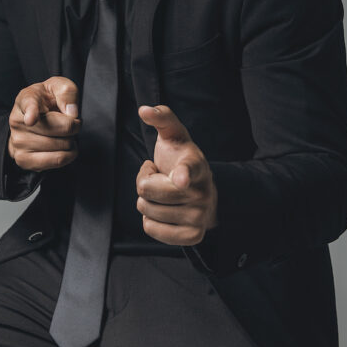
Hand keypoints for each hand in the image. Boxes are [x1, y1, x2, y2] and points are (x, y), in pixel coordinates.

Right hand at [8, 77, 80, 171]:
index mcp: (26, 99)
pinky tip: (63, 146)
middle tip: (67, 121)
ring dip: (71, 140)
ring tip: (61, 134)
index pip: (29, 105)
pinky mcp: (24, 160)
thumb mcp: (58, 87)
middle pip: (62, 128)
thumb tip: (71, 113)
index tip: (31, 119)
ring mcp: (19, 142)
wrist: (29, 120)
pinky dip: (69, 155)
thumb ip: (67, 92)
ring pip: (63, 145)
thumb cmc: (46, 102)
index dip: (32, 112)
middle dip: (74, 125)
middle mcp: (18, 121)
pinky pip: (58, 160)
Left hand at [136, 104, 217, 245]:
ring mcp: (199, 216)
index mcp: (196, 165)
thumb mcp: (173, 135)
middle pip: (146, 190)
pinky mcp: (193, 236)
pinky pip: (151, 229)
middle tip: (159, 177)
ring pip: (146, 211)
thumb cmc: (179, 159)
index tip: (181, 179)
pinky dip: (150, 221)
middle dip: (144, 182)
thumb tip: (144, 110)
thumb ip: (162, 117)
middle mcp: (201, 192)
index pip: (189, 169)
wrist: (198, 189)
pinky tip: (163, 211)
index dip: (183, 174)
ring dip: (147, 201)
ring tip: (162, 192)